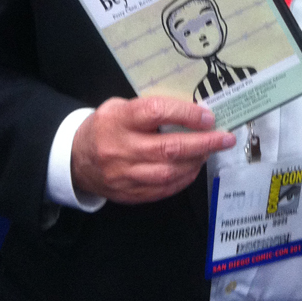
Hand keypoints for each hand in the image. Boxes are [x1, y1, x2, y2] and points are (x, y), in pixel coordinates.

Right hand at [71, 95, 235, 203]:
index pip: (156, 113)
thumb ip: (151, 108)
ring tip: (211, 151)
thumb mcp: (121, 106)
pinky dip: (182, 179)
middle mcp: (120, 148)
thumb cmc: (107, 125)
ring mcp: (123, 175)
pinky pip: (161, 190)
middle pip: (168, 148)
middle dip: (203, 143)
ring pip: (167, 173)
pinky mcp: (127, 194)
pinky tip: (194, 167)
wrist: (75, 158)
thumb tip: (193, 111)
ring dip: (196, 162)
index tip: (208, 116)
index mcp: (119, 119)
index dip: (186, 114)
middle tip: (225, 138)